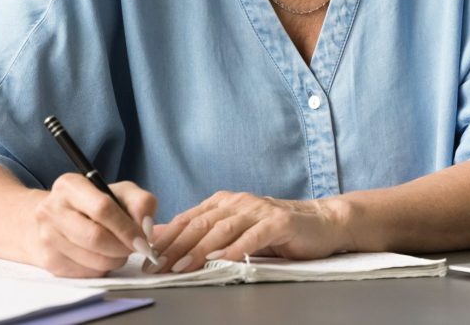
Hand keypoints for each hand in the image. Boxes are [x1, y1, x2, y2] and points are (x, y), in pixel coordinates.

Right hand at [28, 174, 158, 277]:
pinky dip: (102, 269)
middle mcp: (52, 210)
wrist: (56, 220)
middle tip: (136, 249)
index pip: (102, 209)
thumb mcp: (121, 192)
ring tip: (120, 251)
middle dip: (122, 248)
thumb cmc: (95, 204)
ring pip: (92, 260)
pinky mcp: (50, 261)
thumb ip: (141, 202)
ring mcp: (47, 237)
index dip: (127, 228)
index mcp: (70, 186)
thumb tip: (145, 228)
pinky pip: (86, 273)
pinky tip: (102, 257)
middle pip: (95, 238)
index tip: (143, 241)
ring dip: (115, 260)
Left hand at [149, 191, 347, 272]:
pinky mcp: (279, 222)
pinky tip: (222, 261)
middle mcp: (239, 202)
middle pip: (201, 223)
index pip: (188, 219)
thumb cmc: (275, 230)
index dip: (166, 238)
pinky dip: (235, 248)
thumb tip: (161, 236)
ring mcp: (259, 210)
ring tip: (182, 266)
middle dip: (176, 246)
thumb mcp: (234, 230)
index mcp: (224, 202)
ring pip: (222, 229)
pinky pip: (253, 236)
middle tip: (158, 266)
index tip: (148, 257)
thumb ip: (201, 232)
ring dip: (199, 250)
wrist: (321, 223)